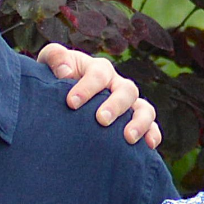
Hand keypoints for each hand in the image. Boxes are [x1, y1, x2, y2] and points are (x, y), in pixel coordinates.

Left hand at [36, 44, 161, 146]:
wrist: (62, 99)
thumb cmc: (56, 79)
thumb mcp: (50, 63)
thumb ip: (55, 57)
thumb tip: (66, 73)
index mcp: (99, 70)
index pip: (98, 74)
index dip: (87, 87)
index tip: (71, 103)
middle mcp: (118, 85)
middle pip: (126, 90)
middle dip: (115, 105)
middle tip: (101, 120)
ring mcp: (129, 105)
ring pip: (144, 108)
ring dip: (139, 122)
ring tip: (128, 138)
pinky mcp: (134, 122)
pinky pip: (151, 127)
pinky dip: (153, 135)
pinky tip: (149, 146)